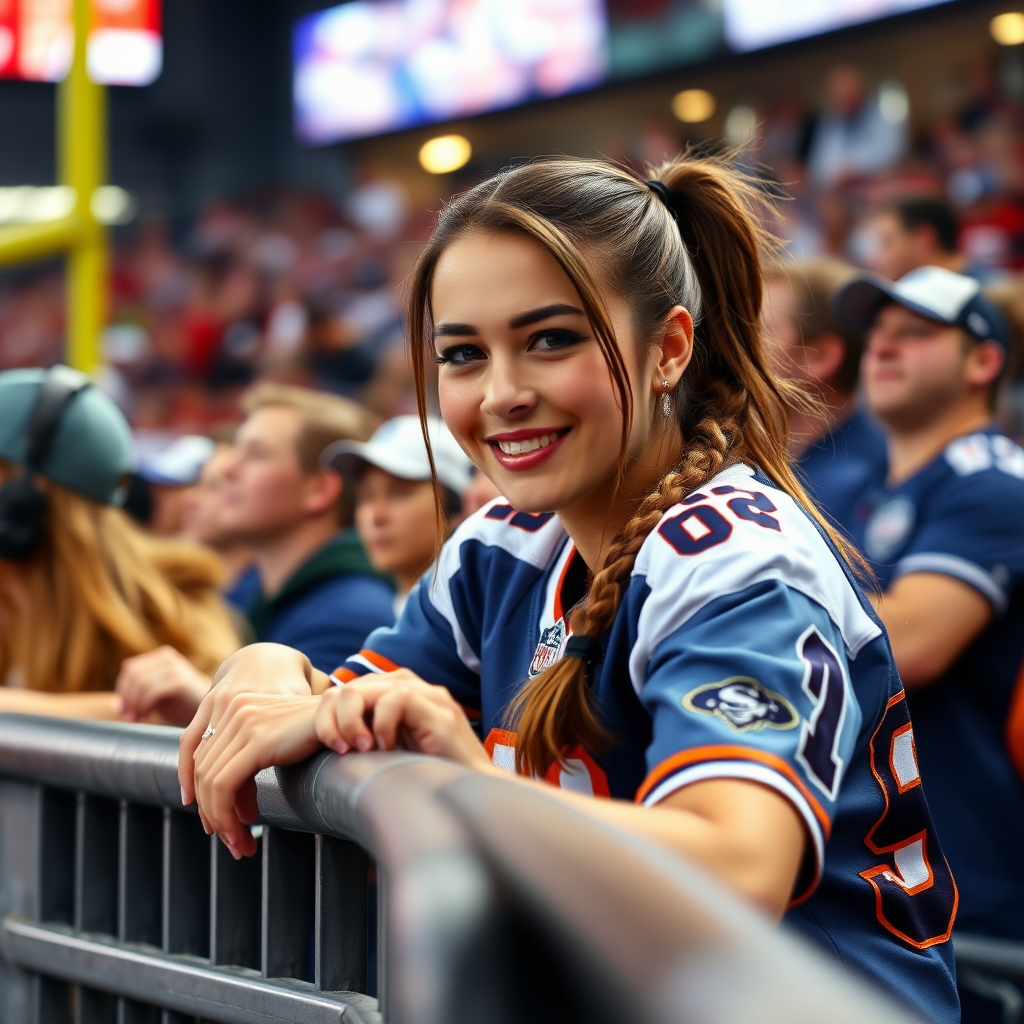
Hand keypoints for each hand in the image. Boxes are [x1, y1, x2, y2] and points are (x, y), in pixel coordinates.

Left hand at [116, 646, 212, 725]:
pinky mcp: (180, 681)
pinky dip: (143, 707)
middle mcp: (167, 657)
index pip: (130, 669)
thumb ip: (139, 695)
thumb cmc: (183, 705)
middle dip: (127, 699)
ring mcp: (175, 667)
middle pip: (132, 675)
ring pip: (140, 684)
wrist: (212, 711)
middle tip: (130, 717)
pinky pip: (151, 692)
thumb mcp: (157, 696)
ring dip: (134, 705)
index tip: (124, 711)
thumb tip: (117, 705)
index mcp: (161, 657)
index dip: (122, 690)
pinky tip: (146, 717)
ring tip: (138, 719)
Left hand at [192, 692, 321, 858]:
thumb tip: (234, 802)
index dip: (205, 795)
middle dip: (213, 813)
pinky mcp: (256, 739)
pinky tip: (242, 834)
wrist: (347, 717)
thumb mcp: (276, 741)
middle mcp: (234, 708)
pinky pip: (223, 785)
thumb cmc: (318, 734)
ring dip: (222, 822)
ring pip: (211, 783)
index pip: (203, 757)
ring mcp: (243, 721)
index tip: (217, 824)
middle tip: (231, 842)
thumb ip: (252, 757)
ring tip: (239, 846)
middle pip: (203, 771)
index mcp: (235, 704)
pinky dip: (226, 816)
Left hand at [315, 669, 493, 771]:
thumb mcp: (389, 751)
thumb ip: (367, 734)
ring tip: (360, 748)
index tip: (332, 745)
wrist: (473, 791)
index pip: (350, 687)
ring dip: (354, 721)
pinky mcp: (439, 709)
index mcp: (398, 694)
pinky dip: (383, 724)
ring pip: (369, 687)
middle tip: (339, 748)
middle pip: (353, 685)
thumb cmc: (429, 776)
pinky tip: (385, 747)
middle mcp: (413, 688)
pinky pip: (397, 698)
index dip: (331, 713)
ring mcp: (428, 695)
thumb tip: (329, 737)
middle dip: (335, 718)